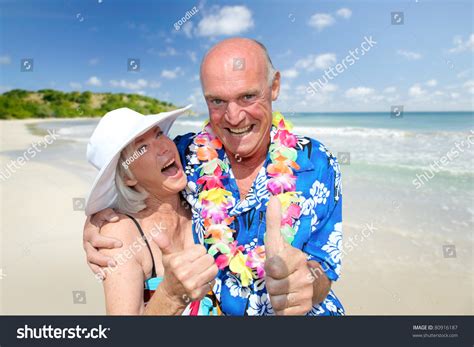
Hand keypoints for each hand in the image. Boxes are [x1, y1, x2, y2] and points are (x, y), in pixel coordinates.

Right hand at [83, 208, 121, 276]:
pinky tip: (104, 276)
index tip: (120, 245)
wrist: (97, 219)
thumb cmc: (102, 216)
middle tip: (115, 263)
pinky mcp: (91, 255)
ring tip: (108, 272)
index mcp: (90, 231)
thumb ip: (108, 213)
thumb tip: (115, 218)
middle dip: (103, 259)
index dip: (107, 242)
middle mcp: (87, 241)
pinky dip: (97, 271)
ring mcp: (89, 249)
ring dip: (100, 267)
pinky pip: (92, 265)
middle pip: (92, 253)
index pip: (96, 239)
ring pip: (91, 261)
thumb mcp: (103, 211)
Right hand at [153, 231, 217, 306]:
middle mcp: (183, 273)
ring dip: (209, 269)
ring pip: (213, 269)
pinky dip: (209, 280)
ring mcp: (191, 284)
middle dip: (205, 260)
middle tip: (198, 264)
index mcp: (176, 261)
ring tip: (201, 271)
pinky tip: (201, 281)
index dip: (199, 252)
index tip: (193, 256)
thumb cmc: (172, 270)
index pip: (201, 249)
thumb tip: (156, 234)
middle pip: (209, 258)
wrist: (171, 292)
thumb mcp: (167, 256)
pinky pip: (213, 281)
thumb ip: (164, 244)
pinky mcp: (198, 293)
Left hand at [264, 196, 313, 314]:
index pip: (273, 268)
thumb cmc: (287, 261)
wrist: (311, 282)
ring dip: (275, 296)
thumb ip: (274, 222)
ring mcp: (306, 294)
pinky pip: (282, 312)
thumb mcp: (278, 242)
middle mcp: (305, 277)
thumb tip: (273, 198)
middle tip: (279, 278)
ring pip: (276, 301)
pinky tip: (287, 299)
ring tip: (282, 288)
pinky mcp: (303, 309)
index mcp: (298, 259)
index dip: (270, 269)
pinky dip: (281, 308)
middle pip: (272, 286)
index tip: (276, 266)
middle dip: (271, 283)